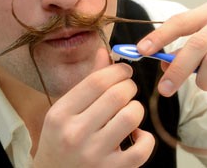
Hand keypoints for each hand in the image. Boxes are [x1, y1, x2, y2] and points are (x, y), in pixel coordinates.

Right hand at [33, 54, 154, 167]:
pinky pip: (143, 147)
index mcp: (60, 114)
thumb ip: (86, 83)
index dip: (118, 71)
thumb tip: (104, 52)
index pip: (97, 81)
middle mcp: (75, 134)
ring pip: (131, 116)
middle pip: (118, 94)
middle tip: (127, 91)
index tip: (124, 71)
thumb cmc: (61, 144)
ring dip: (136, 109)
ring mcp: (94, 155)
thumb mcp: (64, 112)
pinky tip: (136, 137)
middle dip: (129, 87)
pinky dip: (146, 138)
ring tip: (129, 113)